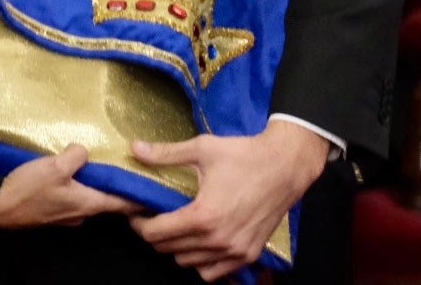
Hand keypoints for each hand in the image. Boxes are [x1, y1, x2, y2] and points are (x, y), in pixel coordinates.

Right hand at [0, 144, 139, 228]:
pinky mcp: (53, 212)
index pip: (124, 203)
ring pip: (89, 198)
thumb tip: (84, 151)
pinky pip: (73, 197)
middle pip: (107, 200)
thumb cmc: (28, 189)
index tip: (156, 189)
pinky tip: (70, 173)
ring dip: (94, 184)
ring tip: (95, 165)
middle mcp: (82, 213)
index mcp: (89, 204)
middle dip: (116, 186)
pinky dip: (78, 186)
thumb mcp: (55, 165)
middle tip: (124, 167)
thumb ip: (77, 155)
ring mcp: (67, 215)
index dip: (141, 196)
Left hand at [128, 121, 330, 279]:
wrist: (285, 166)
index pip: (157, 233)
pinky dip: (202, 263)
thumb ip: (165, 153)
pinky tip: (200, 243)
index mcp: (203, 215)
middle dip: (156, 234)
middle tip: (156, 217)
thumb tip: (135, 148)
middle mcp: (218, 239)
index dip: (140, 224)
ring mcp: (235, 251)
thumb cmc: (245, 155)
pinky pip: (214, 273)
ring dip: (178, 248)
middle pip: (169, 250)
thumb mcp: (202, 149)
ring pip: (189, 264)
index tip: (138, 215)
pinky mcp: (248, 255)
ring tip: (178, 228)